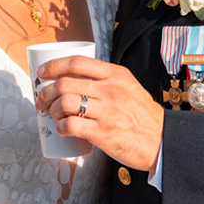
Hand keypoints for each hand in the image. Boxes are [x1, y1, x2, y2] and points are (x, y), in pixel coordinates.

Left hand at [34, 55, 163, 170]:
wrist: (161, 141)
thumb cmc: (143, 117)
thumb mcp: (129, 88)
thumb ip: (107, 81)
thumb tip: (76, 80)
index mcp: (116, 75)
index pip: (77, 63)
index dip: (54, 66)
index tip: (42, 73)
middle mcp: (111, 90)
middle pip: (65, 83)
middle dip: (46, 92)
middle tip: (41, 99)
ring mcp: (107, 111)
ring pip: (65, 103)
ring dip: (51, 109)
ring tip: (52, 115)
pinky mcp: (103, 133)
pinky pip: (71, 125)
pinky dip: (60, 127)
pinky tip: (61, 129)